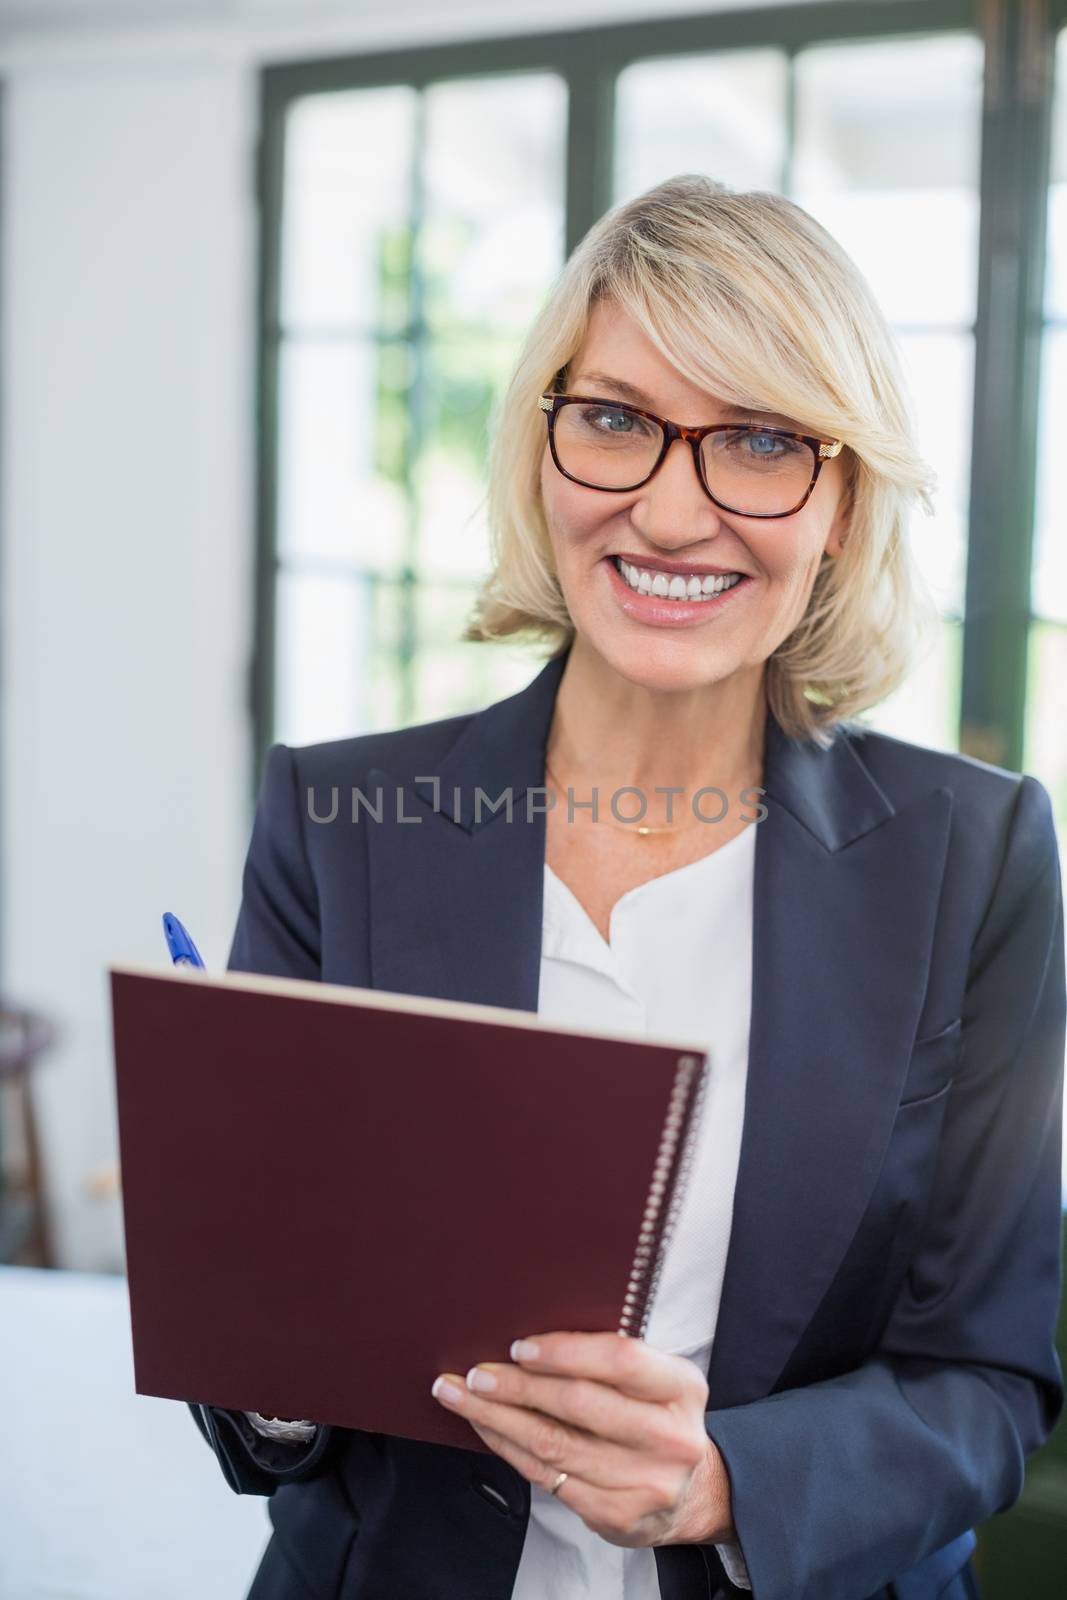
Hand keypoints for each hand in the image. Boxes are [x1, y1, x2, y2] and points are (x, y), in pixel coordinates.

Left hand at [431, 1330, 733, 1547]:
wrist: (690, 1492)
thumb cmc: (656, 1418)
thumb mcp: (656, 1379)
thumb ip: (610, 1360)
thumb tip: (530, 1339)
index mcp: (681, 1387)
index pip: (620, 1359)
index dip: (565, 1351)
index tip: (519, 1347)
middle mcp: (670, 1436)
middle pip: (579, 1404)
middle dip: (517, 1385)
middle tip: (476, 1373)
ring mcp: (646, 1481)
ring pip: (554, 1443)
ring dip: (498, 1418)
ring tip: (463, 1397)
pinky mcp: (617, 1515)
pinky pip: (547, 1476)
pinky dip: (509, 1448)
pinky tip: (488, 1430)